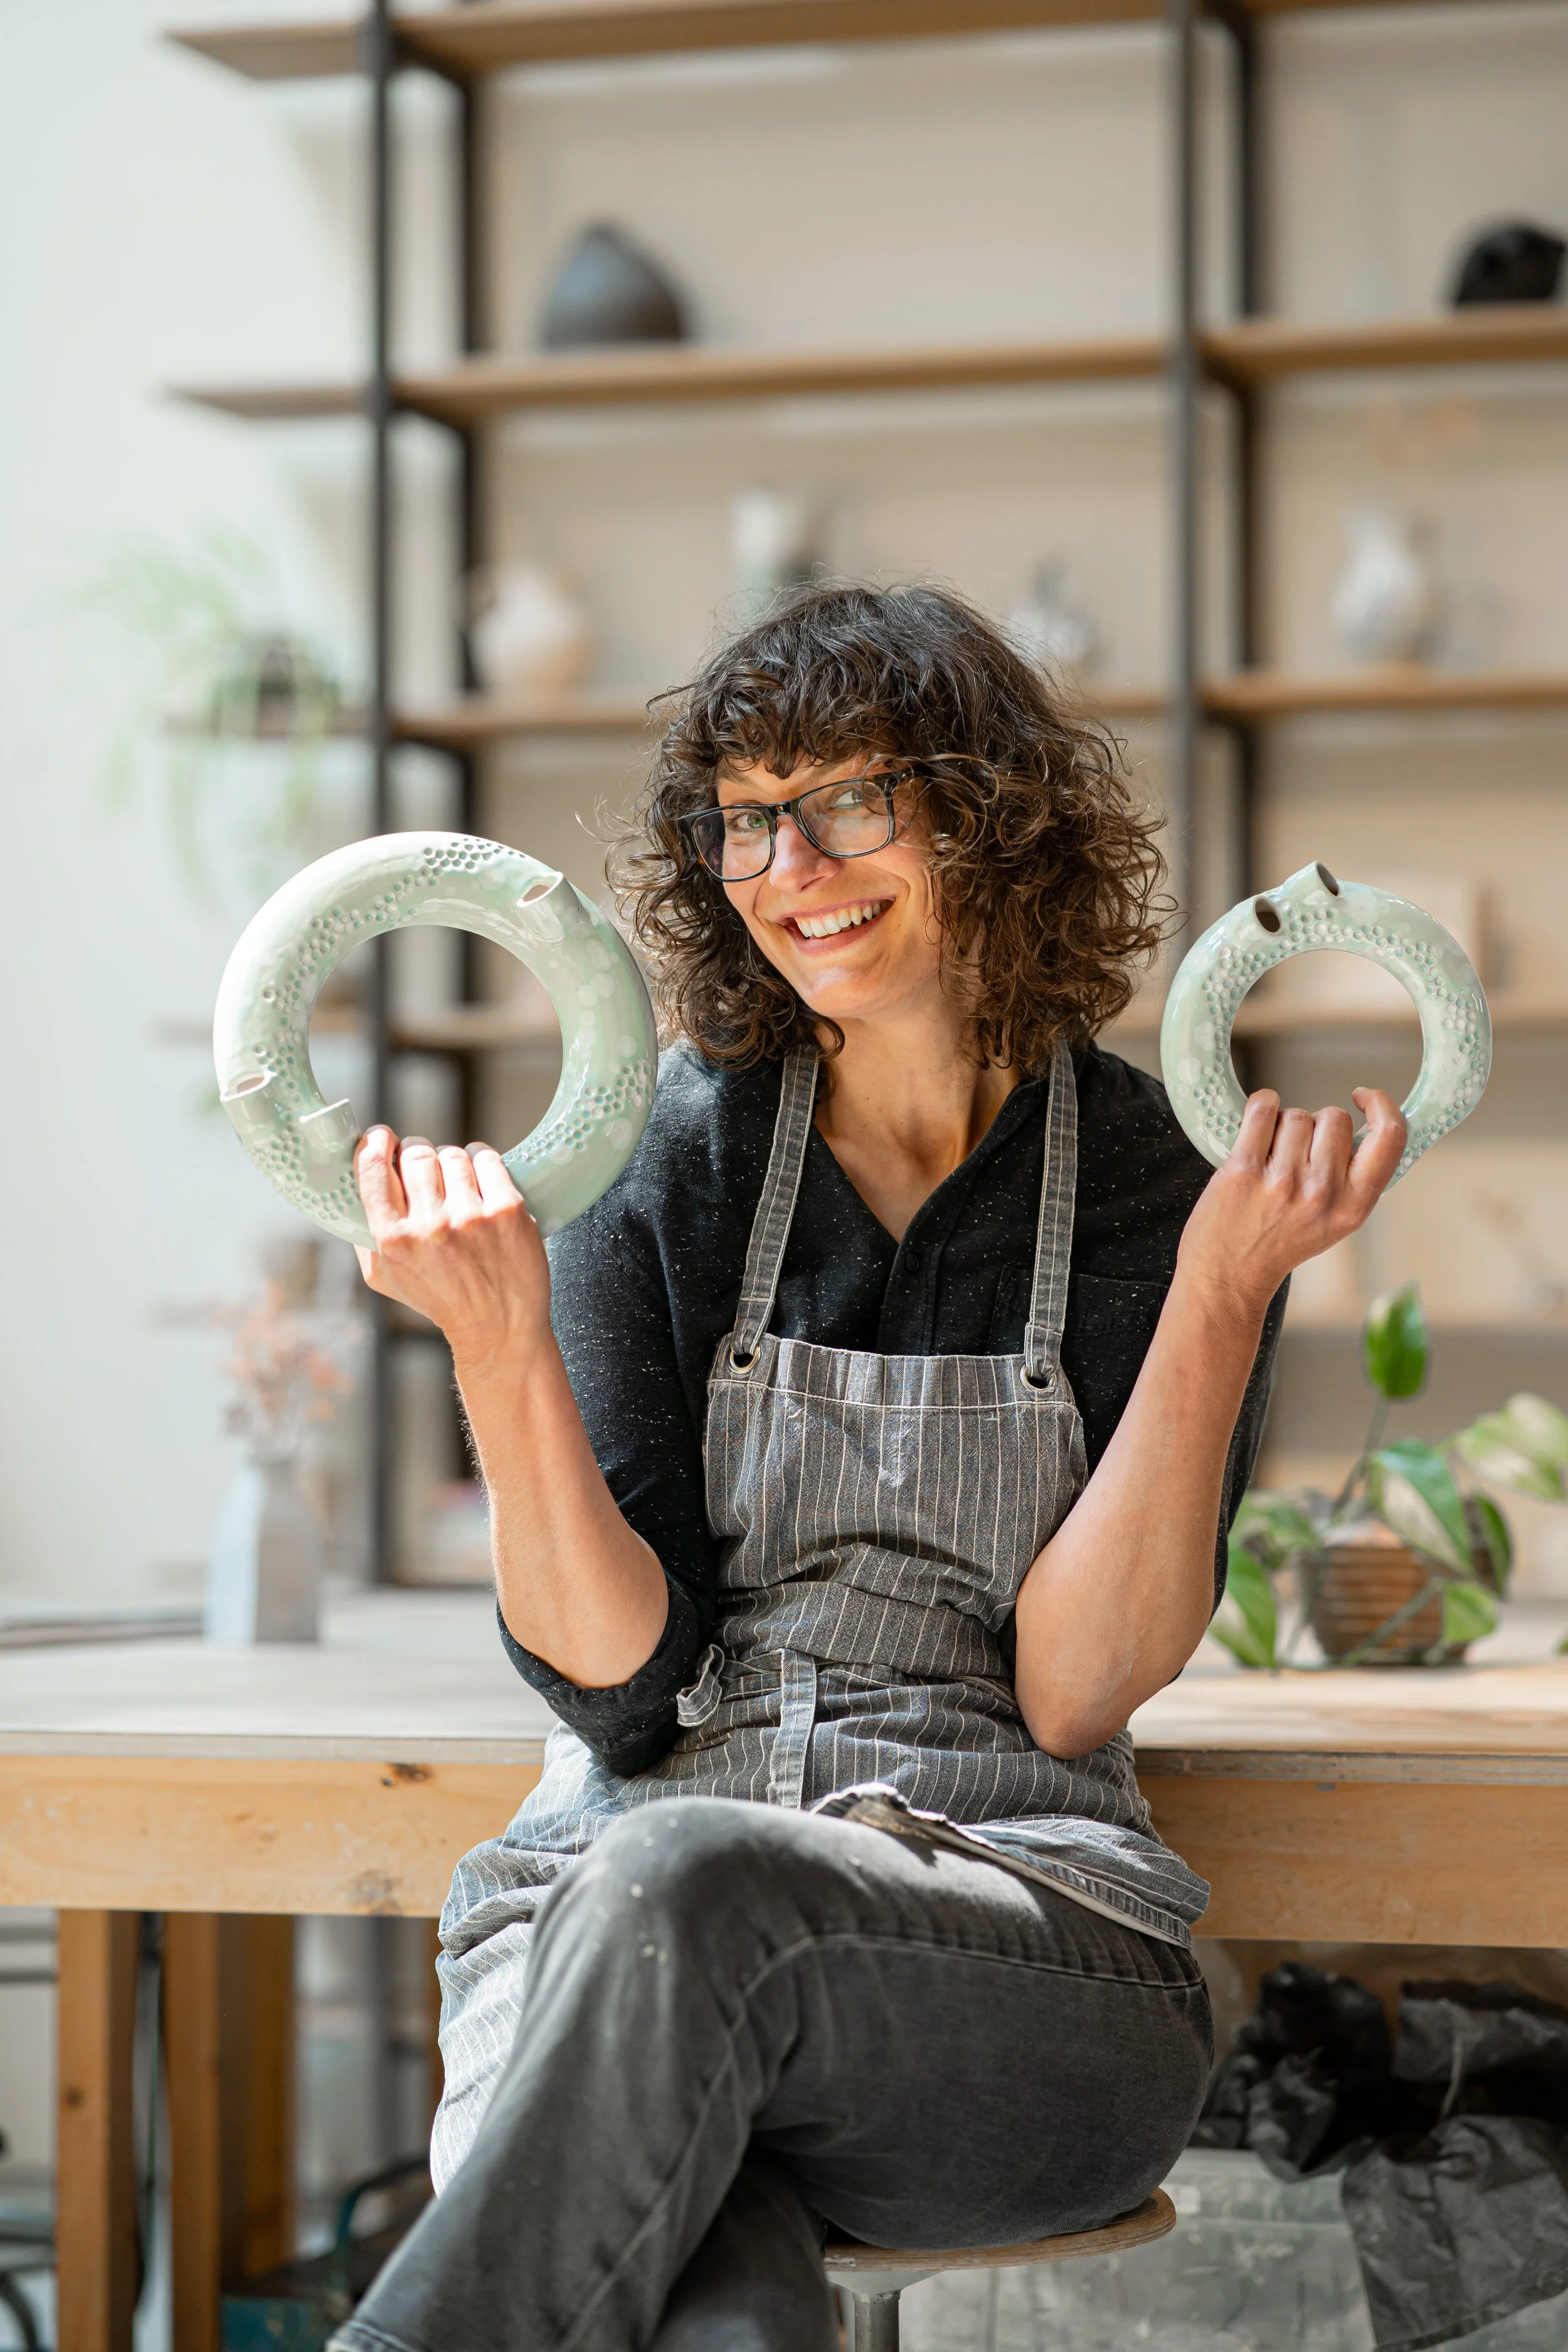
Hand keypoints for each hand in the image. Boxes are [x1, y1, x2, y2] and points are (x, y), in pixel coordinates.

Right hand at [353, 1127, 550, 1373]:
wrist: (498, 1327)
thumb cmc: (440, 1299)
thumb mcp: (385, 1276)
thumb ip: (365, 1232)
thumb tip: (355, 1183)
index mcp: (392, 1240)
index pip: (374, 1168)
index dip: (377, 1143)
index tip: (383, 1138)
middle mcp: (430, 1227)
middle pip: (417, 1154)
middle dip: (419, 1153)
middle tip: (426, 1167)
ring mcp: (471, 1216)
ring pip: (453, 1154)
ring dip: (453, 1161)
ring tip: (458, 1183)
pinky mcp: (507, 1210)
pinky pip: (487, 1158)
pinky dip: (483, 1160)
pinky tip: (482, 1178)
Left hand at [1177, 1087, 1405, 1321]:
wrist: (1228, 1276)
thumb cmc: (1280, 1242)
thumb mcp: (1336, 1220)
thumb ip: (1354, 1177)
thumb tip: (1370, 1122)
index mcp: (1354, 1206)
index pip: (1390, 1137)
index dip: (1382, 1105)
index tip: (1363, 1097)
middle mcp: (1323, 1193)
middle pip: (1334, 1118)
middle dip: (1316, 1126)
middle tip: (1297, 1155)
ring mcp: (1283, 1181)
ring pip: (1296, 1114)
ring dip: (1283, 1126)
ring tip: (1271, 1158)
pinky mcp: (1244, 1170)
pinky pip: (1262, 1110)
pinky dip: (1260, 1108)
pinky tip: (1255, 1127)